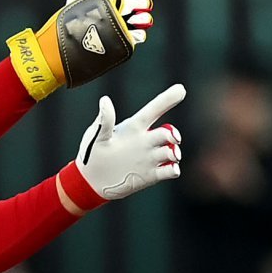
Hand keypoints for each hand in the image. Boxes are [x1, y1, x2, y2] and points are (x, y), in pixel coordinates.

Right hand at [6, 0, 177, 100]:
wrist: (65, 43)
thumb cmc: (72, 13)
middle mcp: (121, 3)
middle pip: (146, 3)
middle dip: (138, 9)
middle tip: (122, 16)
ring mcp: (125, 23)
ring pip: (146, 20)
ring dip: (137, 24)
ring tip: (120, 28)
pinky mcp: (127, 40)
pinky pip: (141, 36)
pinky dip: (133, 38)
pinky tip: (118, 39)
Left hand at [74, 84, 184, 201]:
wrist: (90, 182)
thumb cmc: (92, 154)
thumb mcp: (96, 136)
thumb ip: (104, 120)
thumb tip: (104, 100)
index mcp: (134, 127)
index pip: (154, 110)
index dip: (166, 99)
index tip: (181, 90)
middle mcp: (145, 141)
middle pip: (167, 133)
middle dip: (173, 134)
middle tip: (173, 138)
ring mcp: (149, 158)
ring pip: (171, 151)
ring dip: (175, 152)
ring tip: (173, 155)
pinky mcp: (151, 175)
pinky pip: (169, 171)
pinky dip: (174, 169)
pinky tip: (172, 169)